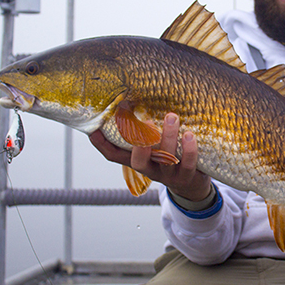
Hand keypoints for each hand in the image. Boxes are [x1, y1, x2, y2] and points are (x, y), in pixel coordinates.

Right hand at [89, 112, 212, 201]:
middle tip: (145, 119)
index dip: (101, 144)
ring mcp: (168, 175)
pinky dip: (189, 148)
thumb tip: (132, 100)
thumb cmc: (170, 157)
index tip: (94, 127)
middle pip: (138, 160)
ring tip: (172, 116)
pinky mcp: (187, 176)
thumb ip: (145, 131)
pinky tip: (189, 134)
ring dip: (168, 136)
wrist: (191, 184)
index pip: (114, 155)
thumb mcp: (154, 147)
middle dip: (139, 140)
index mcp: (137, 161)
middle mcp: (150, 170)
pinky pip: (188, 163)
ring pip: (165, 158)